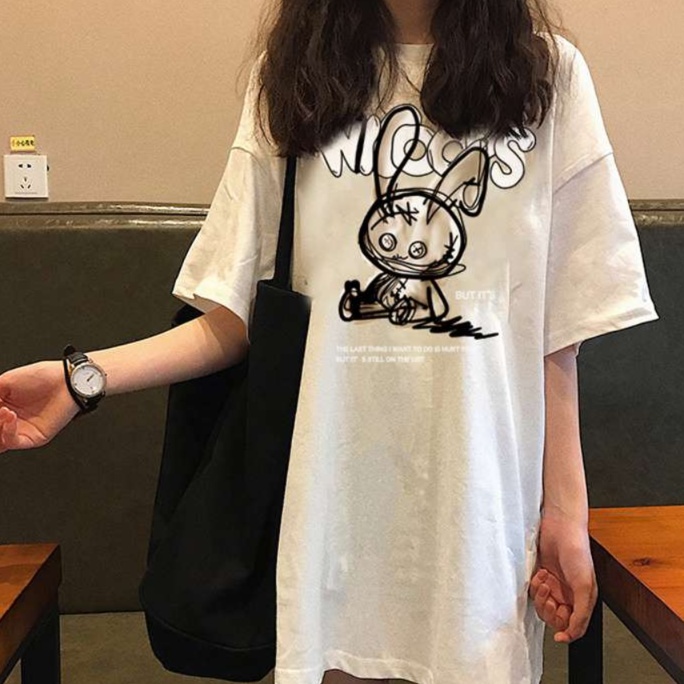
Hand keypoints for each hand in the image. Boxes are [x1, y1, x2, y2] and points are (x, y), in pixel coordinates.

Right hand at [0, 360, 80, 453]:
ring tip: (2, 410)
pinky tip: (10, 416)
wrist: (66, 381)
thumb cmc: (42, 377)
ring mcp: (20, 431)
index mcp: (1, 407)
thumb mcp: (5, 381)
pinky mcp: (33, 438)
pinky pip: (13, 441)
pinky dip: (6, 431)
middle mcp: (8, 422)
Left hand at [528, 513, 597, 643]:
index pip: (574, 626)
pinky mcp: (540, 576)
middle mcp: (568, 594)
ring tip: (546, 582)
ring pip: (542, 606)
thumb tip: (573, 633)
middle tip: (552, 600)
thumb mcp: (584, 585)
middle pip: (555, 618)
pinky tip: (541, 574)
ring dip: (542, 597)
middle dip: (551, 612)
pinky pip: (533, 591)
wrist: (560, 528)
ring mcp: (553, 585)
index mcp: (582, 599)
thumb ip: (581, 613)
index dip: (567, 630)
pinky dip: (535, 585)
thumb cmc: (577, 551)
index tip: (559, 634)